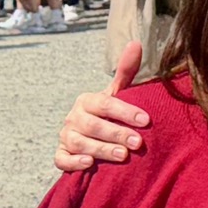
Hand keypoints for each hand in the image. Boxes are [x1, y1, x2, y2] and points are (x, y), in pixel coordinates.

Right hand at [54, 41, 150, 171]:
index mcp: (87, 100)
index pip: (106, 104)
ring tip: (123, 155)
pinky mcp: (61, 154)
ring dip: (101, 149)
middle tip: (138, 143)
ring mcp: (66, 136)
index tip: (147, 121)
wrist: (94, 137)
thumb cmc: (110, 114)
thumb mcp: (118, 93)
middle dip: (116, 133)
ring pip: (79, 143)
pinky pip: (62, 159)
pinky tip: (89, 164)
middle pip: (93, 125)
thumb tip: (136, 43)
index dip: (126, 112)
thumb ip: (126, 71)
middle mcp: (73, 117)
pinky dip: (74, 162)